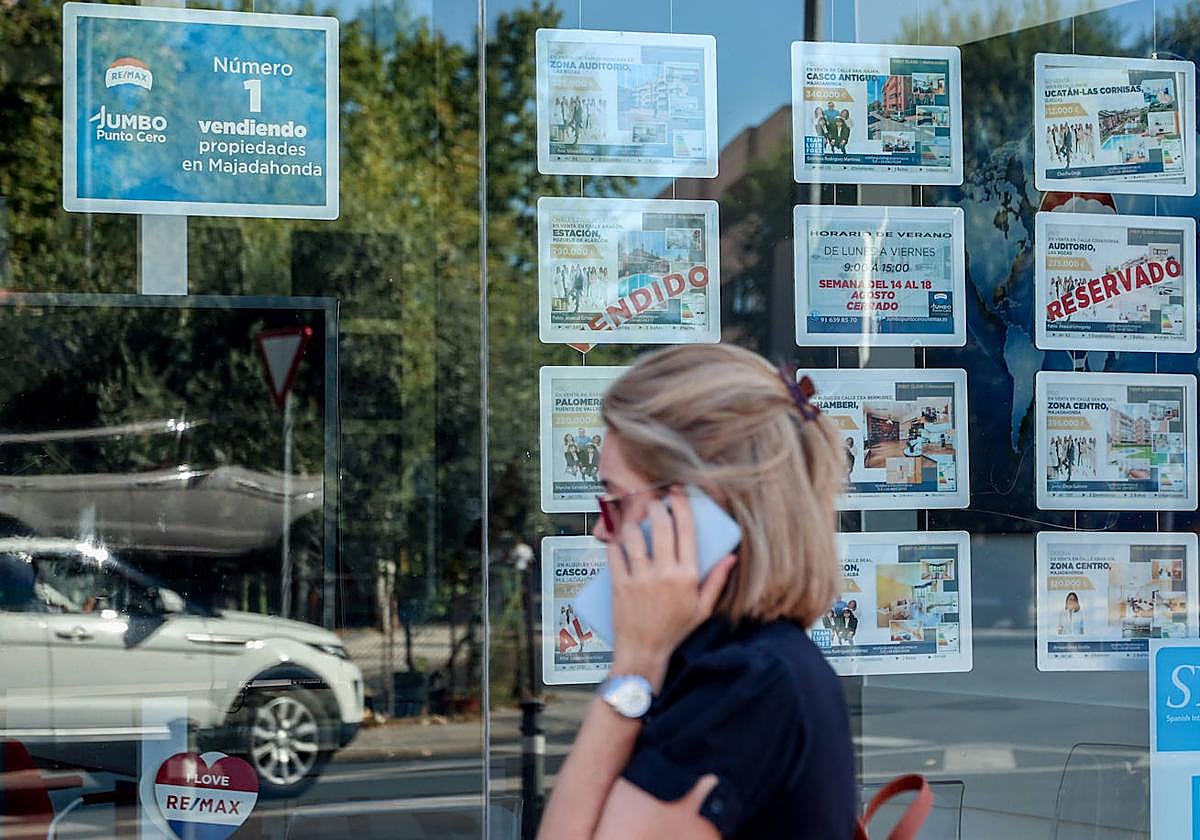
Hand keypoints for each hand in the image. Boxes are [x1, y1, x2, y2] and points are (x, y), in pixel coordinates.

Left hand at [607, 487, 737, 692]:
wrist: (644, 652)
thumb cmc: (674, 630)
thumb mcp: (702, 608)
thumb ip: (717, 580)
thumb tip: (730, 557)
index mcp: (687, 576)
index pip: (687, 531)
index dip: (682, 505)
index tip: (677, 492)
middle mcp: (664, 574)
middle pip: (661, 526)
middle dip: (657, 505)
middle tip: (654, 500)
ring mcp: (640, 579)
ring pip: (635, 536)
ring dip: (634, 523)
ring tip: (636, 520)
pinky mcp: (619, 585)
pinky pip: (614, 553)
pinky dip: (615, 542)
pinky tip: (618, 539)